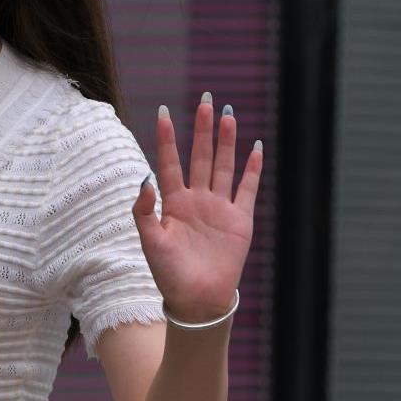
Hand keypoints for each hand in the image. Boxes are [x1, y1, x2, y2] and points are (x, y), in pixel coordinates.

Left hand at [133, 96, 262, 322]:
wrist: (197, 301)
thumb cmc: (169, 275)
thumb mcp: (150, 242)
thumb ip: (144, 211)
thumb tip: (144, 178)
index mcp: (173, 204)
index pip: (169, 163)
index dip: (167, 139)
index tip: (164, 112)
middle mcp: (197, 200)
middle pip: (201, 156)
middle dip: (203, 129)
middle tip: (206, 99)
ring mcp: (219, 208)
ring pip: (224, 167)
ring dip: (226, 141)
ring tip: (228, 115)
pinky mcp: (239, 220)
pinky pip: (247, 189)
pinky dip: (253, 169)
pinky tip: (256, 147)